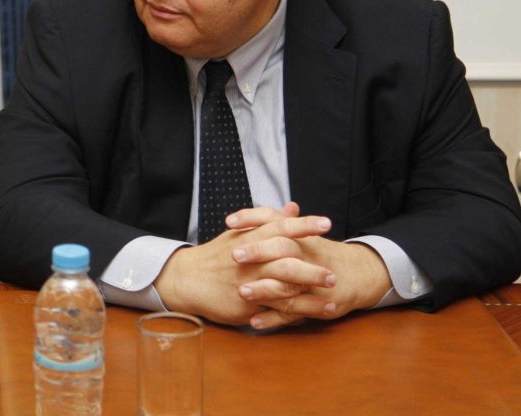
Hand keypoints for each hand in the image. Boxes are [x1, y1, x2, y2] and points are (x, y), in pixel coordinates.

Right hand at [154, 203, 335, 325]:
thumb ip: (269, 220)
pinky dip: (299, 311)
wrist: (187, 279)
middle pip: (286, 259)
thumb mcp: (240, 233)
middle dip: (311, 267)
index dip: (303, 225)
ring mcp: (250, 281)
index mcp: (250, 238)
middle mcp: (252, 259)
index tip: (326, 224)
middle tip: (333, 272)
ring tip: (333, 295)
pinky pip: (277, 307)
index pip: (280, 227)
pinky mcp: (247, 302)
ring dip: (309, 291)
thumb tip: (293, 207)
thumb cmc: (216, 255)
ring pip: (284, 286)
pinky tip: (317, 313)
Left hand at [231, 226, 391, 329]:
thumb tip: (253, 208)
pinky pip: (291, 313)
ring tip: (242, 292)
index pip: (275, 221)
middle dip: (258, 252)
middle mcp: (304, 256)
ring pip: (286, 285)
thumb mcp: (302, 233)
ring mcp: (309, 282)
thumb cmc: (319, 252)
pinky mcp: (313, 304)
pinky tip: (253, 321)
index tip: (229, 222)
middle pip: (282, 249)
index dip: (252, 219)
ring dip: (263, 289)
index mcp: (298, 236)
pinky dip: (272, 318)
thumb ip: (280, 220)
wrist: (357, 274)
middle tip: (234, 255)